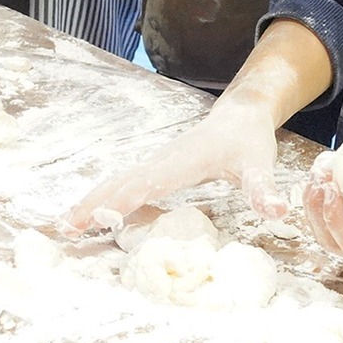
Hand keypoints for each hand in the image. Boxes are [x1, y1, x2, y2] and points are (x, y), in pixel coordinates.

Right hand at [65, 98, 284, 231]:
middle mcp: (162, 160)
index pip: (149, 182)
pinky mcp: (154, 168)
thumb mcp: (261, 164)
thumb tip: (276, 210)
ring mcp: (155, 163)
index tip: (101, 217)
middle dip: (93, 203)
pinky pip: (123, 184)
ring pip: (117, 182)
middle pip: (121, 182)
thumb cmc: (249, 141)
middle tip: (66, 228)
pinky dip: (102, 198)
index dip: (124, 200)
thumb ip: (263, 187)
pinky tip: (90, 214)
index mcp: (184, 161)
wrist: (241, 114)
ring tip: (66, 225)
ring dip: (91, 201)